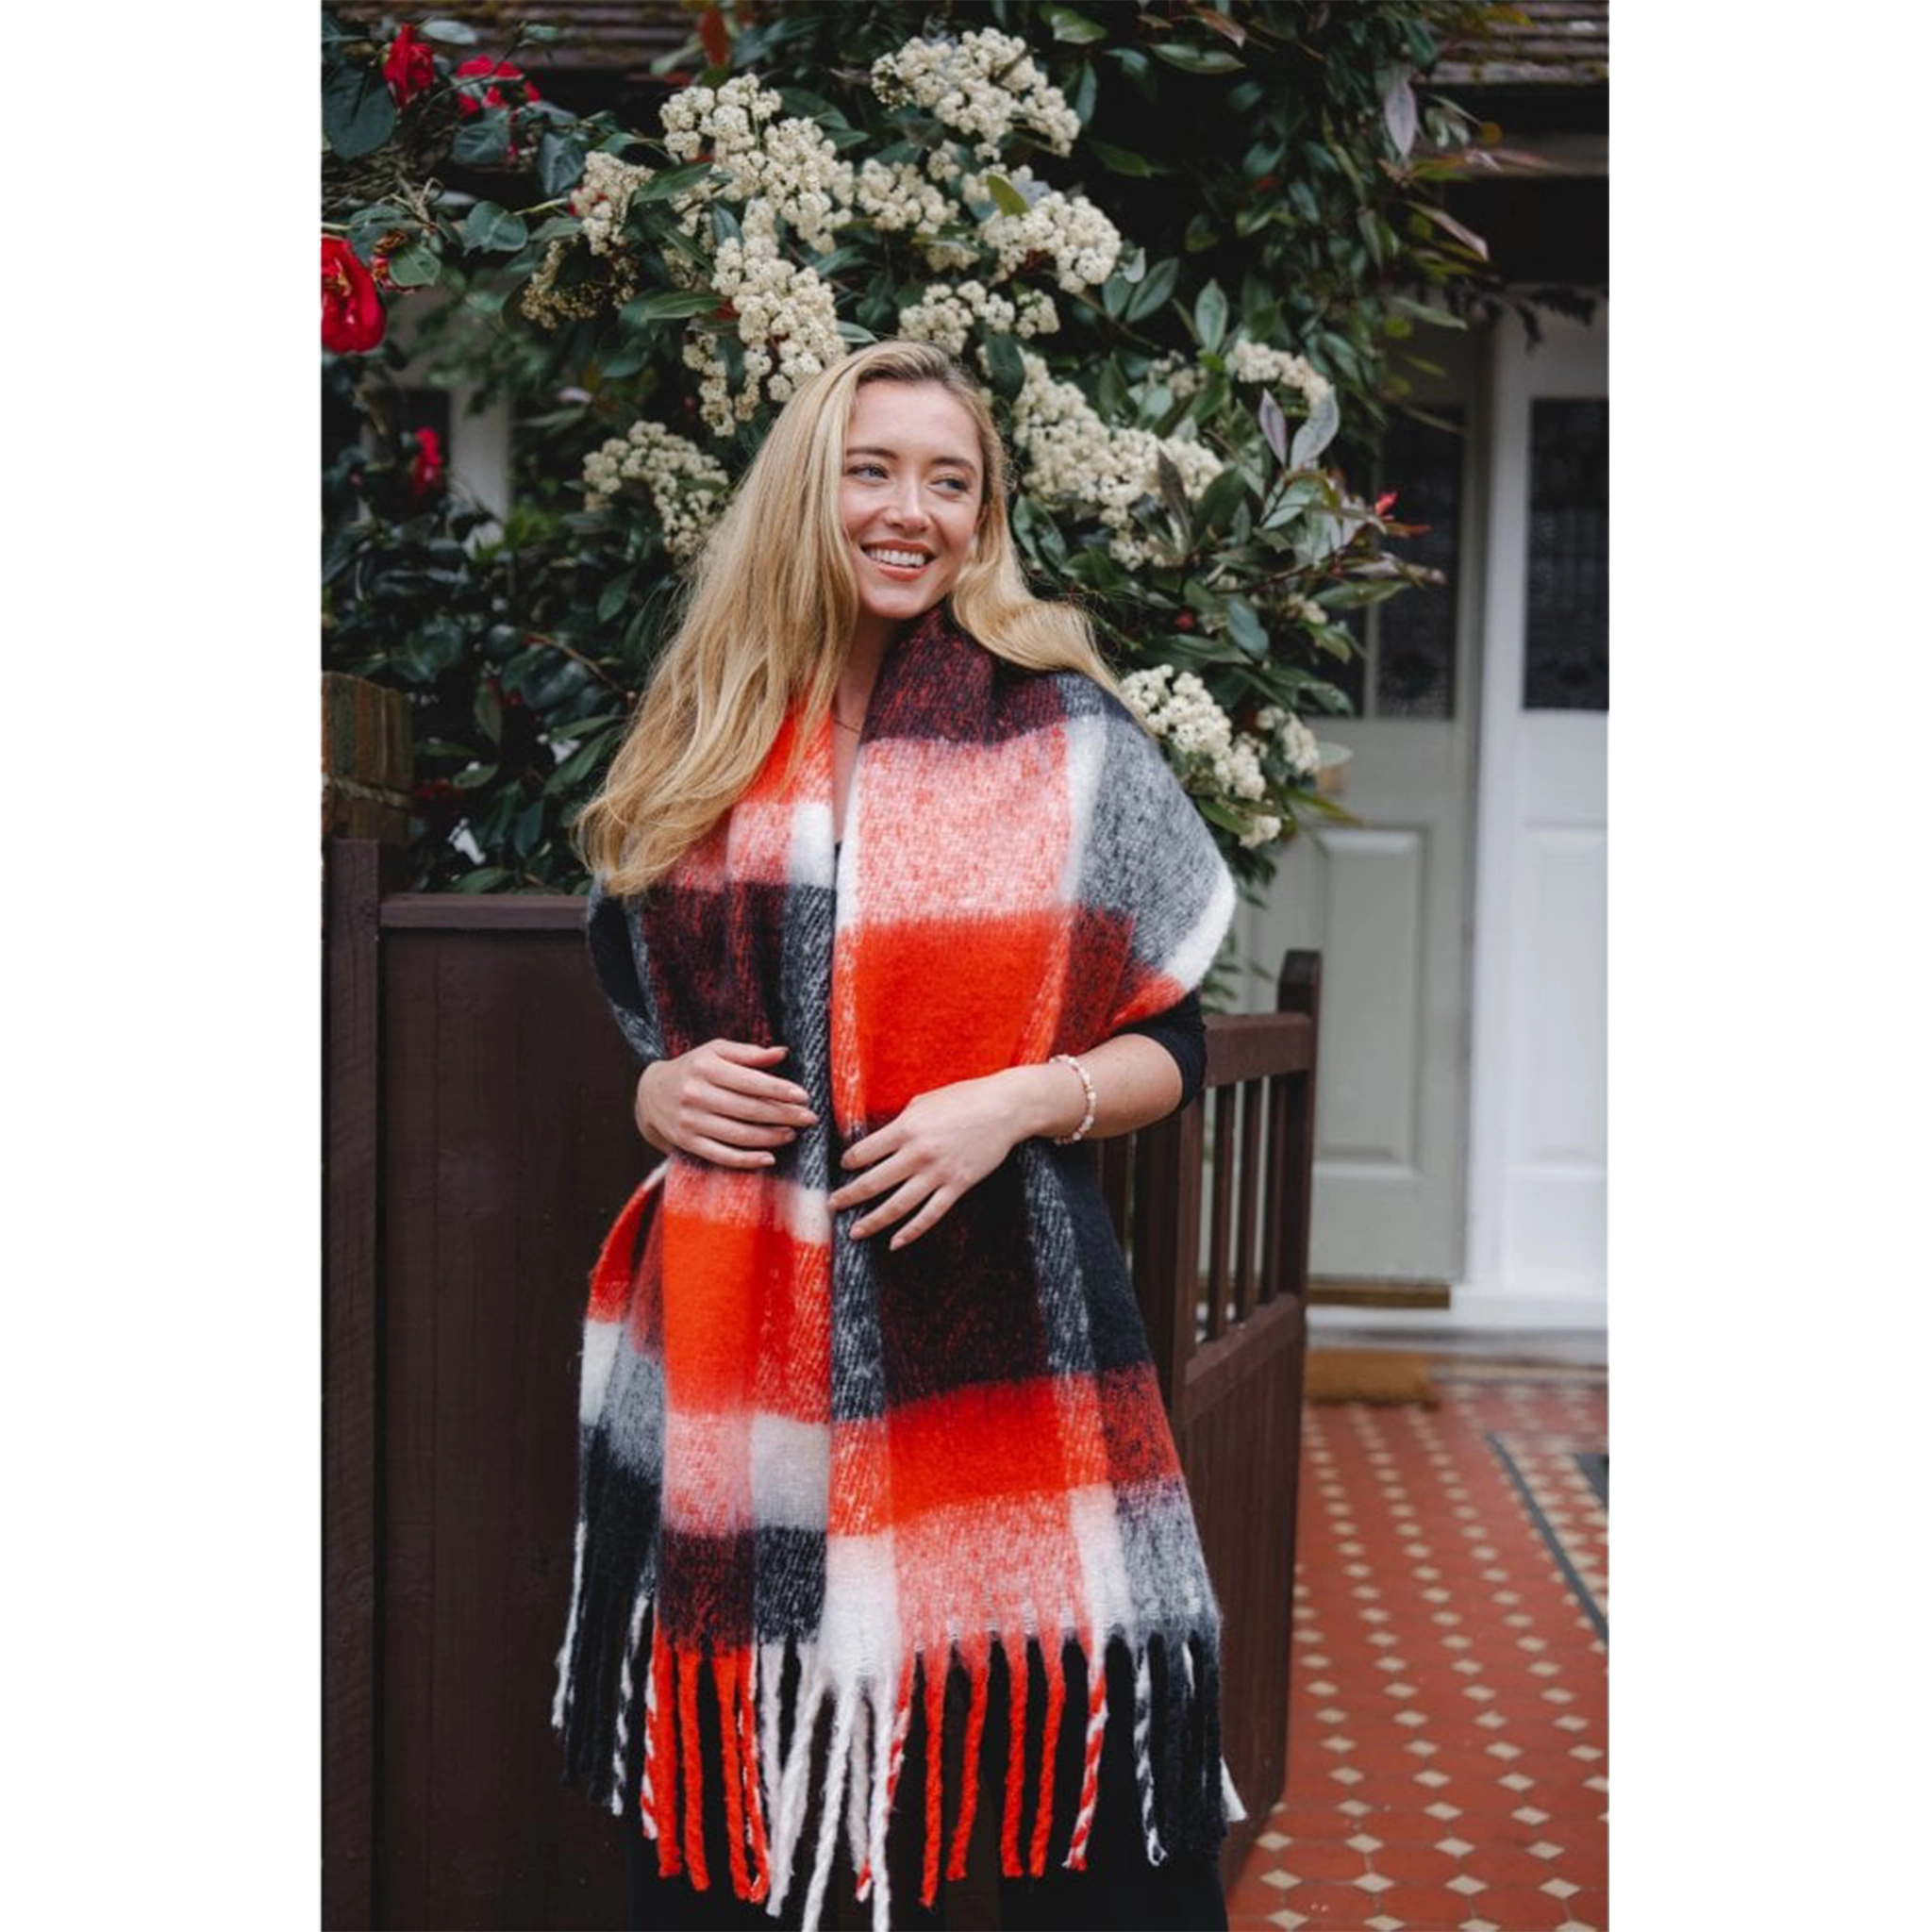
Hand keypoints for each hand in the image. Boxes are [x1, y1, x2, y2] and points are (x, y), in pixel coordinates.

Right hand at [635, 1039, 817, 1168]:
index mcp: (706, 1068)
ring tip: (792, 1134)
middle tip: (809, 1118)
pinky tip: (768, 1158)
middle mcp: (697, 1095)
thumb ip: (748, 1053)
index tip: (804, 1096)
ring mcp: (691, 1122)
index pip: (750, 1081)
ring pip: (738, 1134)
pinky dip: (746, 1160)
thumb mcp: (715, 1052)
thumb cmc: (693, 1069)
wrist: (650, 1094)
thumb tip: (782, 1053)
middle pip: (748, 1110)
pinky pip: (721, 1155)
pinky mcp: (688, 1143)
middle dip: (783, 1115)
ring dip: (770, 1137)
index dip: (779, 1090)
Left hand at [828, 1071, 1036, 1249]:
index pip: (865, 1152)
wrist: (1004, 1108)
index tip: (842, 1167)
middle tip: (832, 1205)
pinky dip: (910, 1232)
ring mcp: (938, 1173)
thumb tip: (883, 1140)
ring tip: (855, 1232)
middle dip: (849, 1196)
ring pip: (897, 1205)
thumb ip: (902, 1122)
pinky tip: (895, 1243)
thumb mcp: (924, 1102)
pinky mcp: (957, 1186)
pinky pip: (929, 1215)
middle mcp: (918, 1153)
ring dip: (872, 1221)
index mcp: (906, 1128)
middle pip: (873, 1182)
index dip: (848, 1162)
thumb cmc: (964, 1098)